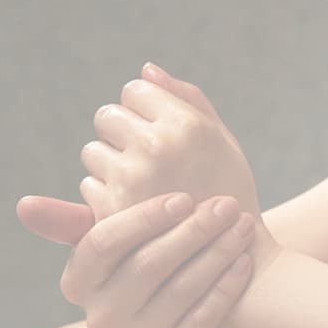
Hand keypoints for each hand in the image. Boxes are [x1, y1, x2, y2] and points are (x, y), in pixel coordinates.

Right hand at [17, 191, 256, 327]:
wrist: (190, 304)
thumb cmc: (150, 258)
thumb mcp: (117, 238)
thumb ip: (77, 220)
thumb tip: (24, 207)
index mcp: (77, 281)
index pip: (104, 243)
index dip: (145, 218)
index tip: (185, 197)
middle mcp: (99, 318)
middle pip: (149, 265)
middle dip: (194, 231)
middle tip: (227, 206)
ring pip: (181, 289)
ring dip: (217, 254)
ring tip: (243, 226)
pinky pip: (203, 318)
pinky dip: (227, 287)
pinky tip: (245, 261)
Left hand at [80, 62, 259, 223]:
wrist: (239, 258)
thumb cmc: (231, 193)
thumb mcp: (223, 141)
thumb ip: (187, 101)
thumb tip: (146, 70)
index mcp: (187, 126)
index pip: (134, 90)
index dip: (145, 111)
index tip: (163, 135)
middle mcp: (158, 147)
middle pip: (107, 115)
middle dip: (122, 134)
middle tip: (150, 163)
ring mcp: (134, 180)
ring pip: (93, 152)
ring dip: (111, 166)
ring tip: (145, 189)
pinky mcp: (115, 212)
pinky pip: (89, 185)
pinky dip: (106, 196)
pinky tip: (137, 210)